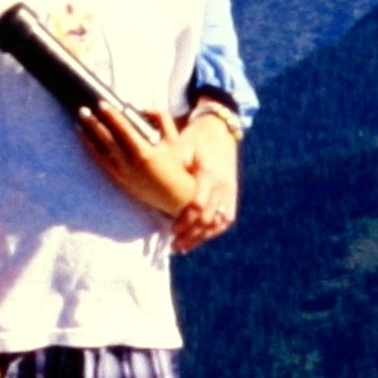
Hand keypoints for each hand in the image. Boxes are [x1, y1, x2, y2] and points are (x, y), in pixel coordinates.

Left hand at [74, 104, 199, 219]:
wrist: (175, 196)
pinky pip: (101, 163)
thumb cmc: (175, 164)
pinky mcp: (119, 180)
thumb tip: (142, 108)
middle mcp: (130, 163)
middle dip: (94, 124)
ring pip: (100, 152)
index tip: (101, 104)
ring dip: (88, 136)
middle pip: (107, 139)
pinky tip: (85, 141)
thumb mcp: (173, 139)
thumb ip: (161, 118)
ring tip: (79, 123)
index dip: (111, 115)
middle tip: (83, 110)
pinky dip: (92, 150)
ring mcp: (122, 173)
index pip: (123, 129)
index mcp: (144, 152)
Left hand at [168, 107, 241, 251]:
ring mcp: (230, 192)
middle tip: (173, 245)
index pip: (198, 204)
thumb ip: (169, 167)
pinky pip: (225, 219)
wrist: (219, 130)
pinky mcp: (232, 195)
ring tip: (182, 247)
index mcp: (208, 173)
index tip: (172, 230)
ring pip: (218, 223)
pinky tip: (198, 240)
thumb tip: (146, 183)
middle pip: (209, 218)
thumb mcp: (180, 148)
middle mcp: (223, 185)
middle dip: (191, 234)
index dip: (185, 220)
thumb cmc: (193, 139)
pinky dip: (212, 232)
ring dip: (201, 237)